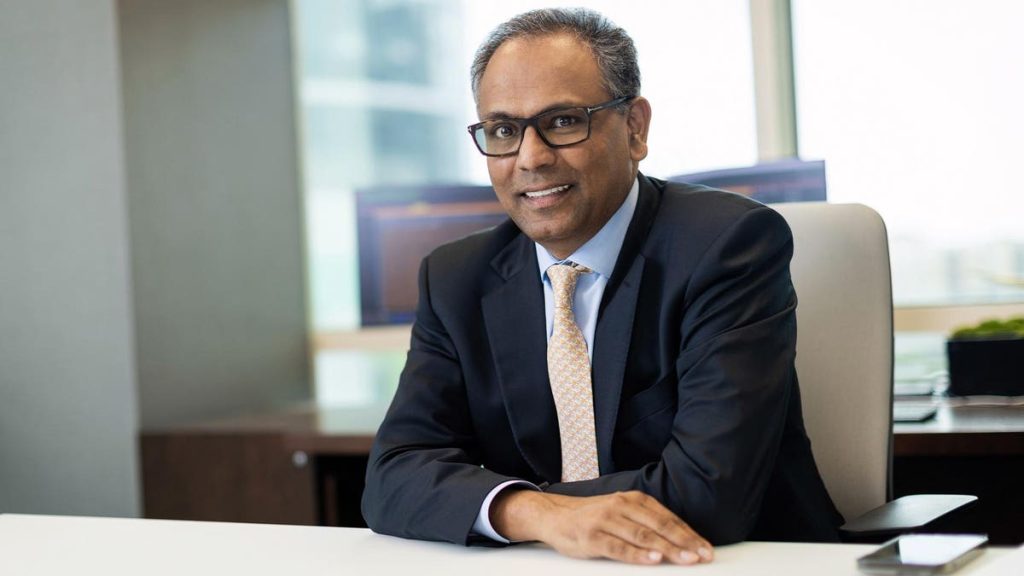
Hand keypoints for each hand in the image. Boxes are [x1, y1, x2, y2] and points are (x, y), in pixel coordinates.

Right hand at [491, 489, 713, 564]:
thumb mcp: (622, 512)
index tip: (706, 549)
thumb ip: (646, 523)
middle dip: (685, 543)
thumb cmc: (594, 518)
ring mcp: (607, 521)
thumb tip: (680, 541)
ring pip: (643, 536)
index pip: (668, 518)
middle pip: (659, 527)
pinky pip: (619, 547)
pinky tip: (653, 559)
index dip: (689, 534)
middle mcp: (622, 506)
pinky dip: (638, 554)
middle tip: (703, 556)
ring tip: (686, 559)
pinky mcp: (593, 537)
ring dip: (667, 549)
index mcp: (633, 500)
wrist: (555, 515)